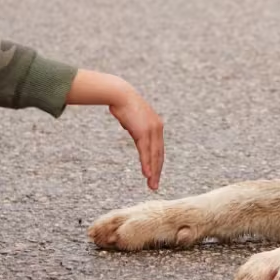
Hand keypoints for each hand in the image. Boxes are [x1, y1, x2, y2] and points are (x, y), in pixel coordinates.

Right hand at [67, 69, 163, 189]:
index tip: (155, 174)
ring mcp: (151, 130)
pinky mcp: (143, 132)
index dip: (157, 163)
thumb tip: (135, 132)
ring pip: (154, 156)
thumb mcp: (133, 119)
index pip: (158, 149)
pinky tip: (147, 174)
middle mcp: (157, 128)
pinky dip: (147, 164)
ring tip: (151, 184)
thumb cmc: (123, 104)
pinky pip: (146, 151)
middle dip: (157, 171)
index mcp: (156, 126)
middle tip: (154, 186)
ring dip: (153, 171)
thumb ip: (137, 128)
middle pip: (159, 155)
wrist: (120, 94)